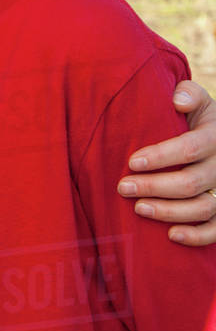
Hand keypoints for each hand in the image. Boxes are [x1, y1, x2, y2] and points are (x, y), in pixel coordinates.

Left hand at [117, 81, 215, 244]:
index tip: (133, 161)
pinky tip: (171, 235)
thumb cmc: (195, 115)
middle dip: (154, 186)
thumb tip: (177, 101)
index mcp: (214, 135)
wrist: (215, 135)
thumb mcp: (196, 99)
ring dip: (169, 211)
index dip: (161, 157)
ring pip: (203, 208)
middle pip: (191, 182)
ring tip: (138, 208)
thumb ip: (187, 94)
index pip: (189, 148)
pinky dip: (197, 236)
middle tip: (123, 187)